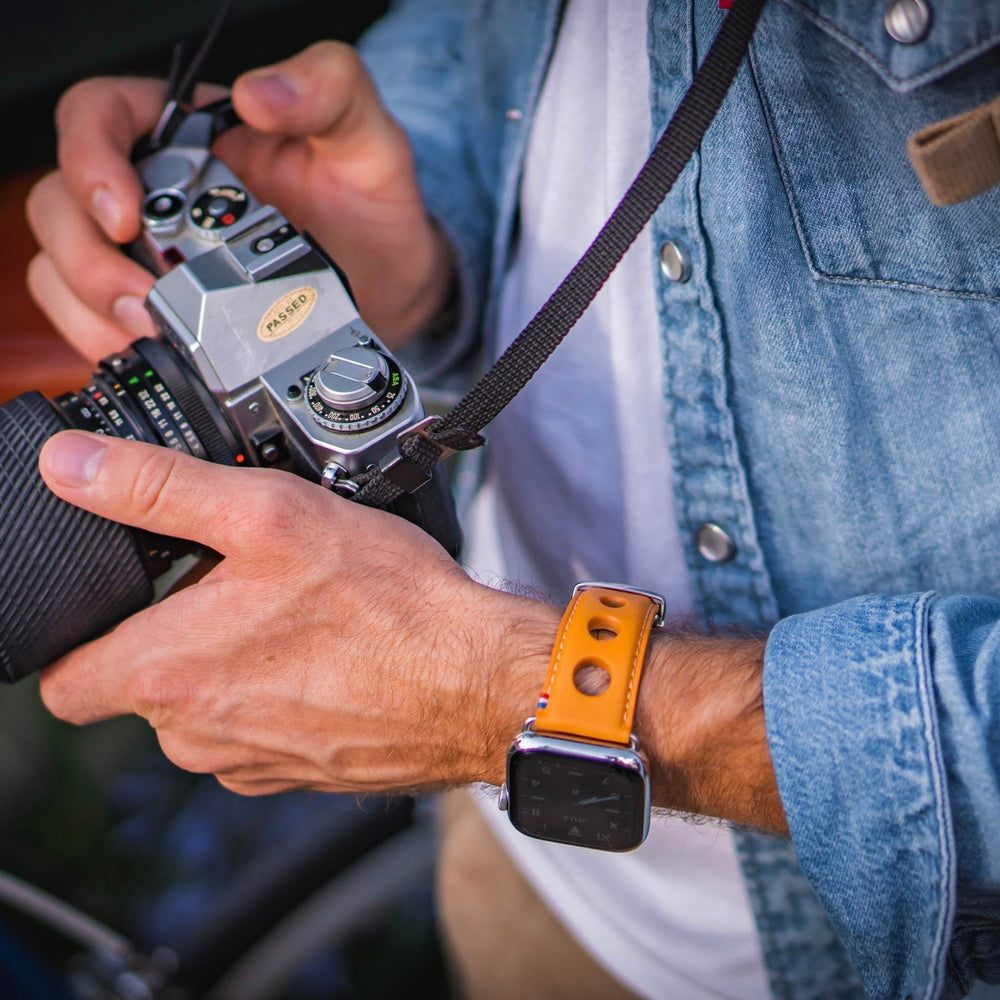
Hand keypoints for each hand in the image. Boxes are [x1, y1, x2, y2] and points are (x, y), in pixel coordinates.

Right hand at [26, 42, 453, 363]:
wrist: (392, 291)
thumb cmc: (372, 210)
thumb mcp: (368, 141)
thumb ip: (329, 91)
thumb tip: (261, 93)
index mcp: (190, 132)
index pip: (98, 116)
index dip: (89, 159)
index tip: (126, 216)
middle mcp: (156, 189)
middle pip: (63, 203)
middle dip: (87, 256)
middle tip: (145, 299)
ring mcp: (150, 254)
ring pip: (63, 268)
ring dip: (91, 307)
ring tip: (152, 334)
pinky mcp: (157, 309)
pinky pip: (92, 321)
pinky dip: (106, 340)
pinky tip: (152, 353)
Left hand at [36, 431, 555, 795]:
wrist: (478, 681)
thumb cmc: (388, 605)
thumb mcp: (267, 514)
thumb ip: (157, 487)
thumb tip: (72, 467)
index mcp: (168, 674)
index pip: (63, 681)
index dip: (84, 635)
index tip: (126, 603)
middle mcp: (197, 735)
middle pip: (143, 687)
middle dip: (175, 637)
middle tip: (239, 588)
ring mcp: (250, 763)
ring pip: (206, 710)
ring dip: (233, 666)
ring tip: (297, 617)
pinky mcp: (300, 774)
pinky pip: (260, 732)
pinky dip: (281, 696)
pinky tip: (330, 657)